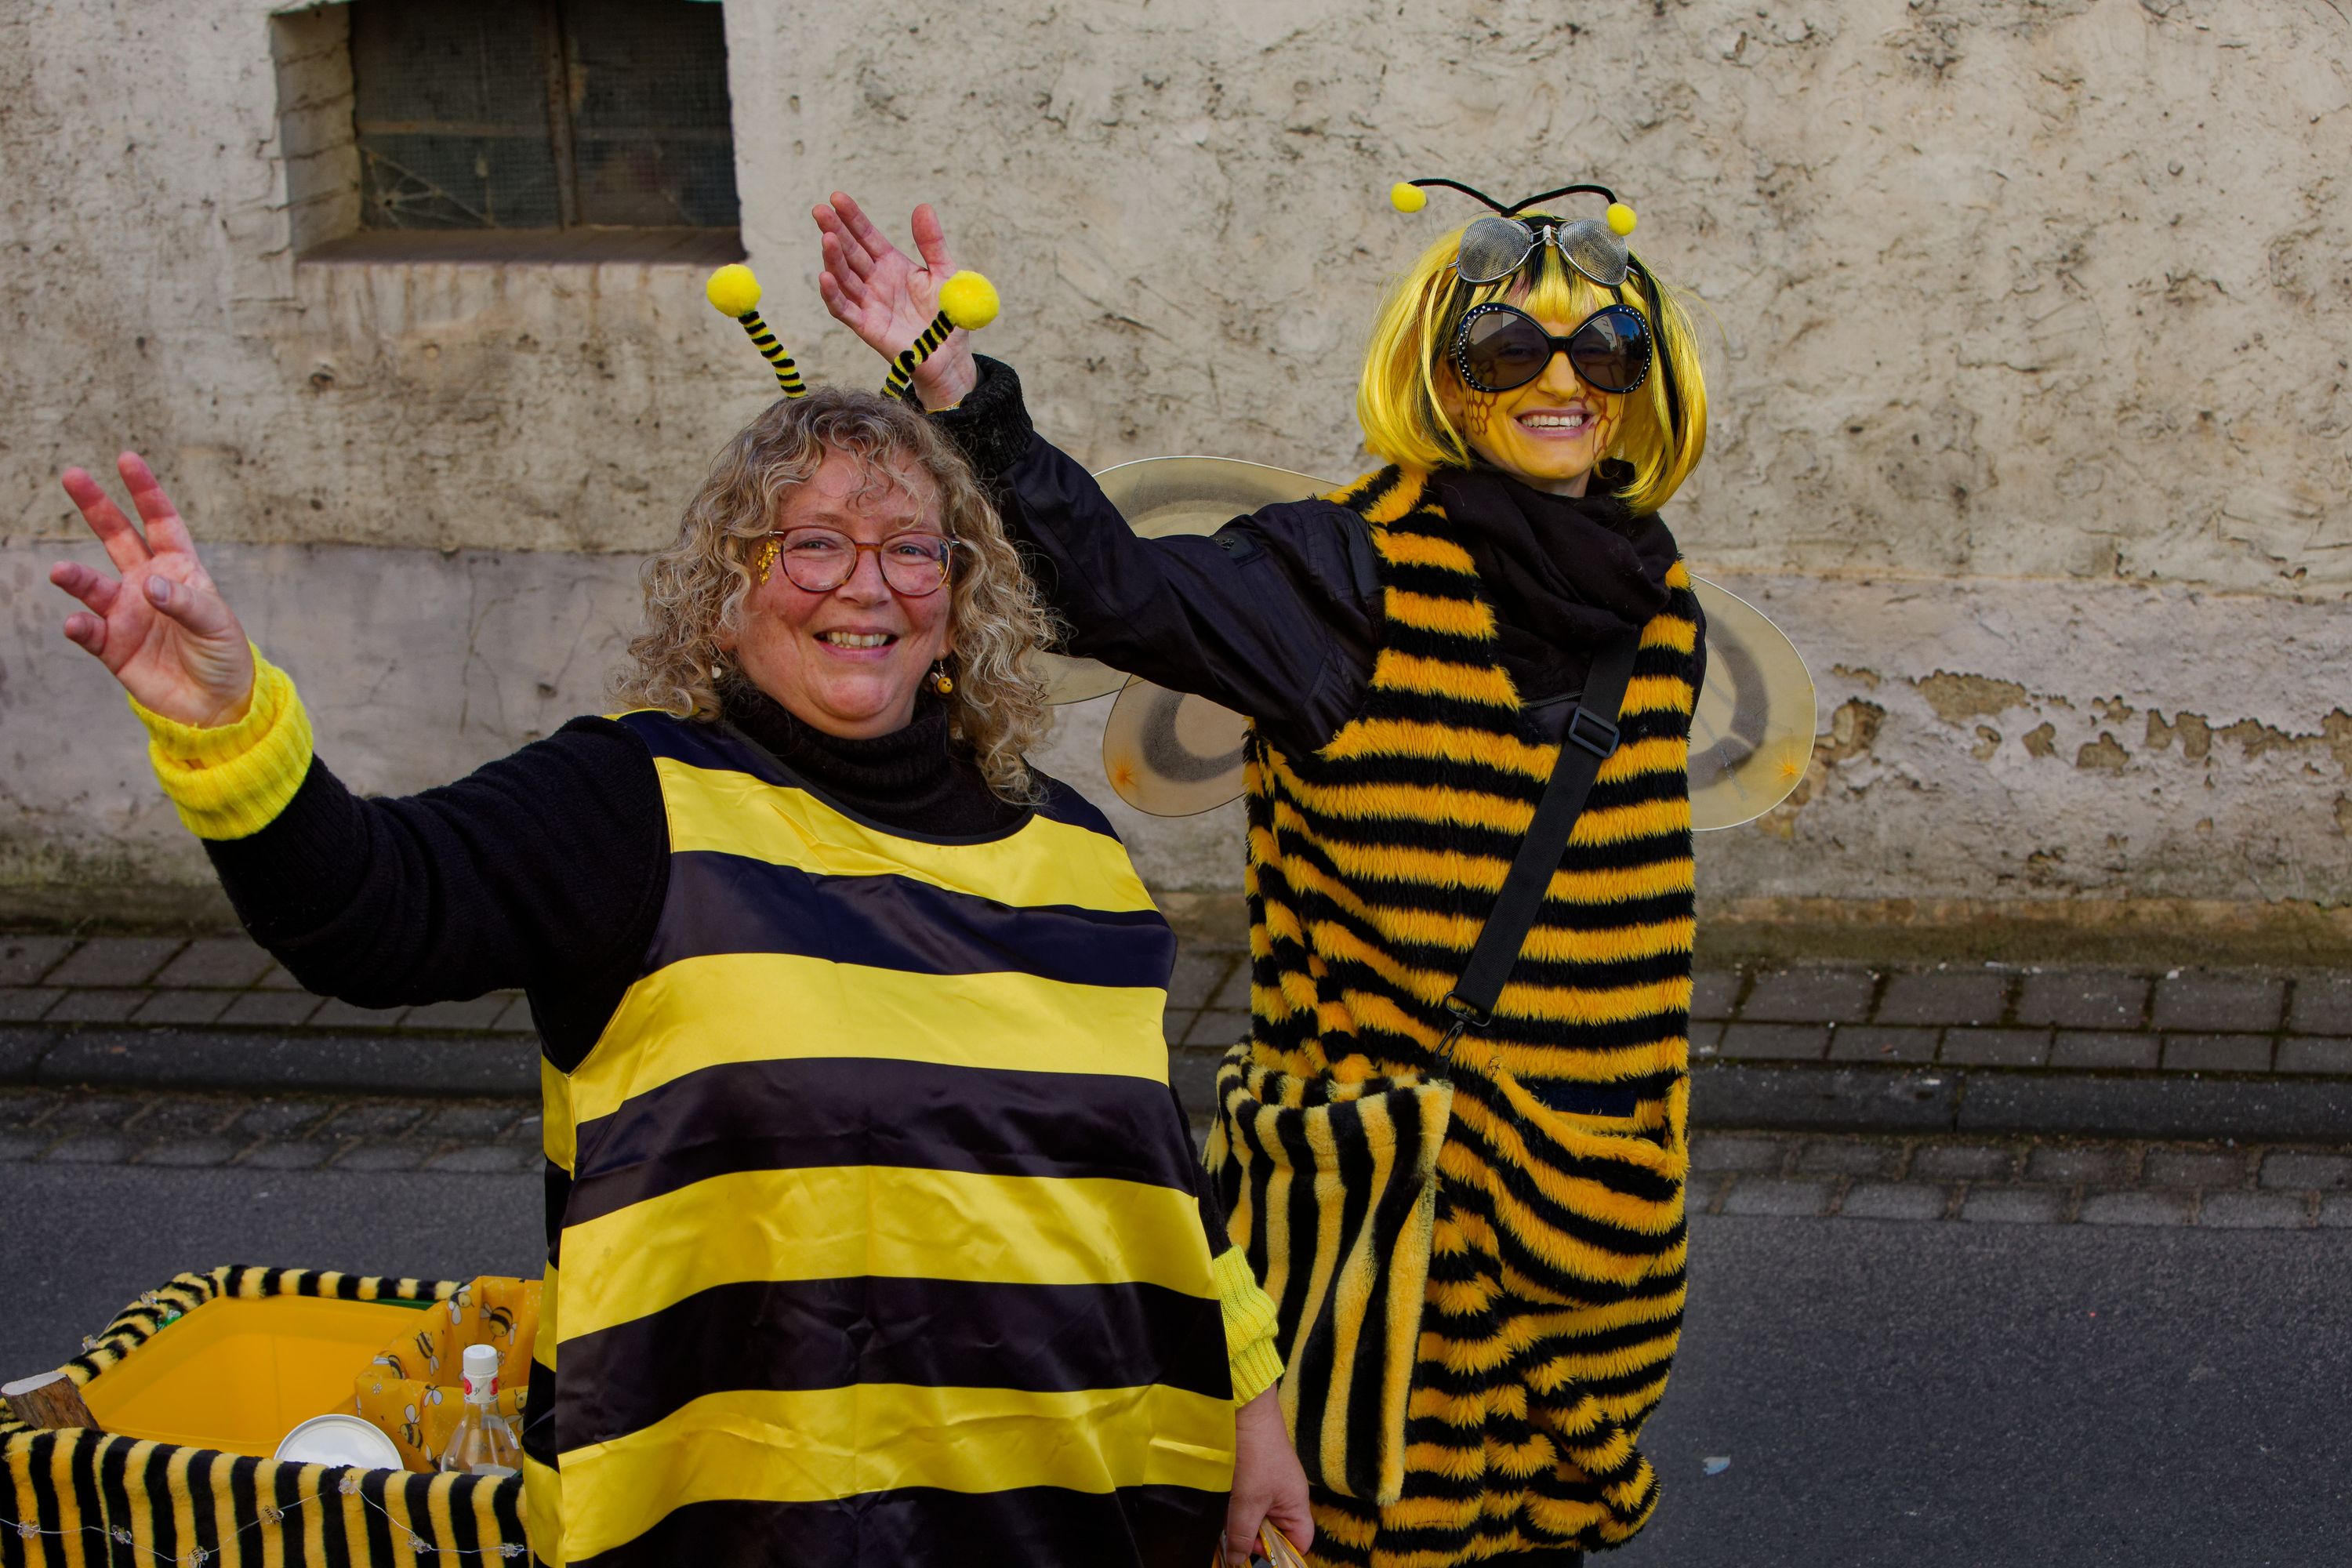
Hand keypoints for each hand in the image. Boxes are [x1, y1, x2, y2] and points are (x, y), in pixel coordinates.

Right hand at [51, 453, 254, 727]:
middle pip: (117, 536)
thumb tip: (147, 584)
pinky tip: (76, 624)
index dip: (145, 492)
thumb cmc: (224, 656)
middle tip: (72, 475)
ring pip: (92, 584)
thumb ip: (185, 602)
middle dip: (96, 506)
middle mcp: (147, 584)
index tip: (126, 460)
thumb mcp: (217, 625)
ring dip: (76, 577)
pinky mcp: (111, 645)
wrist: (216, 705)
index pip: (161, 522)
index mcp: (180, 569)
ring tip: (62, 572)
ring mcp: (126, 612)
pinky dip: (79, 626)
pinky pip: (88, 630)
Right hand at [812, 191, 979, 410]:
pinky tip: (825, 277)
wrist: (952, 356)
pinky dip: (833, 295)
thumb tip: (922, 206)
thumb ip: (932, 243)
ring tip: (826, 238)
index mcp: (892, 264)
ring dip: (833, 259)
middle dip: (835, 230)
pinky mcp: (867, 327)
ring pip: (844, 277)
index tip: (837, 197)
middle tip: (819, 210)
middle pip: (850, 252)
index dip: (852, 217)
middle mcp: (875, 281)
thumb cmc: (947, 316)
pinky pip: (844, 309)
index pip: (867, 236)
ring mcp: (869, 303)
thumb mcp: (945, 272)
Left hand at [1224, 1386, 1312, 1565]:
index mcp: (1296, 1505)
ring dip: (1238, 1521)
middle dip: (1251, 1537)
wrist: (1244, 1411)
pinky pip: (1243, 1501)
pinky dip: (1231, 1506)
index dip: (1280, 1552)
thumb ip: (1243, 1535)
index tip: (1255, 1552)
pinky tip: (1219, 1502)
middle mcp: (1284, 1497)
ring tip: (1224, 1515)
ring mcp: (1266, 1486)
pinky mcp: (1250, 1476)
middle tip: (1232, 1535)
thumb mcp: (1248, 1502)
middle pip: (1272, 1532)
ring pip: (1253, 1517)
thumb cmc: (1255, 1455)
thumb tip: (1237, 1561)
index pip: (1299, 1542)